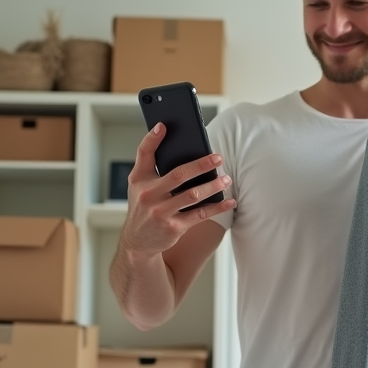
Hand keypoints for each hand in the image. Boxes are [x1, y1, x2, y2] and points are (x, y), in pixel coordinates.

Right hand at [121, 123, 234, 258]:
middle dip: (201, 165)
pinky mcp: (174, 228)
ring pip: (192, 195)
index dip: (152, 138)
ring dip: (213, 186)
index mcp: (139, 180)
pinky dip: (217, 207)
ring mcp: (161, 212)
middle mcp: (148, 195)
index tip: (164, 125)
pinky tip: (230, 201)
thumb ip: (150, 164)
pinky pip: (200, 214)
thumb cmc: (143, 206)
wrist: (137, 242)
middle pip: (178, 175)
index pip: (144, 154)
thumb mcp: (138, 185)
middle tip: (218, 157)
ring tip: (226, 178)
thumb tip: (171, 139)